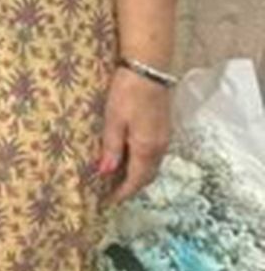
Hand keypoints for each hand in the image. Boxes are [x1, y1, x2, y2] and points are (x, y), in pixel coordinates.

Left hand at [97, 69, 171, 202]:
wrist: (149, 68)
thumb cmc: (127, 92)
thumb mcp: (113, 120)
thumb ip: (112, 148)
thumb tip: (106, 173)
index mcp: (147, 148)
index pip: (136, 180)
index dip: (123, 193)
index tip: (108, 202)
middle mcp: (160, 147)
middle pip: (147, 176)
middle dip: (131, 187)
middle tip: (112, 192)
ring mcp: (165, 136)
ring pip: (152, 165)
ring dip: (138, 174)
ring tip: (118, 176)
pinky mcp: (164, 126)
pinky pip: (154, 153)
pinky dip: (142, 161)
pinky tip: (130, 156)